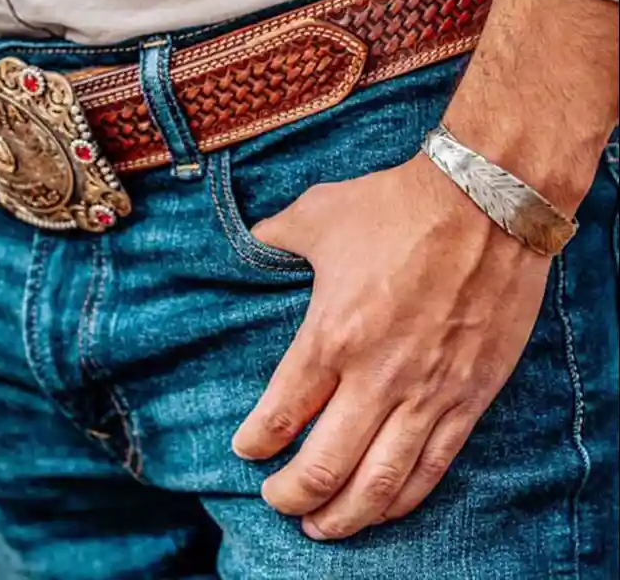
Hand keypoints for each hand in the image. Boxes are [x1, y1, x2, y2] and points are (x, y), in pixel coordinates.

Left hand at [232, 154, 550, 539]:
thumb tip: (254, 238)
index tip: (246, 450)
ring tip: (322, 527)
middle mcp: (376, 375)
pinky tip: (384, 508)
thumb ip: (278, 234)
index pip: (282, 412)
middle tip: (277, 502)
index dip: (257, 441)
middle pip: (325, 464)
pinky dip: (403, 499)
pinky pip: (434, 466)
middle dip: (293, 494)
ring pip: (380, 481)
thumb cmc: (397, 206)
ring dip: (345, 514)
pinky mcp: (469, 395)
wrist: (485, 203)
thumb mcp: (320, 212)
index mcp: (331, 333)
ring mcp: (427, 392)